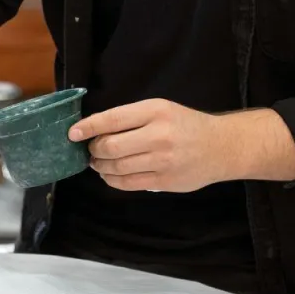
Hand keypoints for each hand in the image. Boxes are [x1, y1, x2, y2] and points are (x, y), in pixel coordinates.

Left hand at [68, 99, 294, 191]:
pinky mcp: (166, 181)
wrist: (221, 147)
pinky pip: (129, 184)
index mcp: (155, 111)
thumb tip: (93, 130)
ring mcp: (163, 161)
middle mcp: (159, 135)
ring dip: (101, 166)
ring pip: (117, 167)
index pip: (112, 119)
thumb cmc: (185, 124)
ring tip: (99, 162)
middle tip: (91, 150)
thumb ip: (130, 118)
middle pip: (111, 146)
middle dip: (94, 150)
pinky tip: (110, 175)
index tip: (73, 133)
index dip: (88, 127)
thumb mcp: (160, 109)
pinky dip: (113, 180)